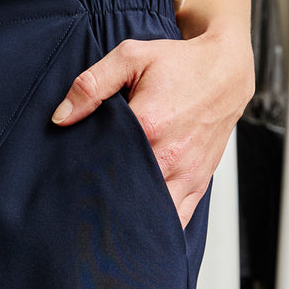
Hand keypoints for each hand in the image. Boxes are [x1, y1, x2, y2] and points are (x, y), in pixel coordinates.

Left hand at [51, 25, 254, 228]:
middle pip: (126, 196)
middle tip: (82, 208)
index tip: (70, 183)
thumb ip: (91, 85)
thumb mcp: (131, 58)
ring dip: (129, 221)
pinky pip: (177, 220)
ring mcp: (186, 174)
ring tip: (107, 223)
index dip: (84, 176)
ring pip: (152, 215)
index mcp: (149, 125)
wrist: (227, 71)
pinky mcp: (198, 184)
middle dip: (104, 204)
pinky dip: (157, 227)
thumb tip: (61, 117)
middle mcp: (169, 156)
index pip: (105, 164)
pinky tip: (137, 230)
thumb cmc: (180, 65)